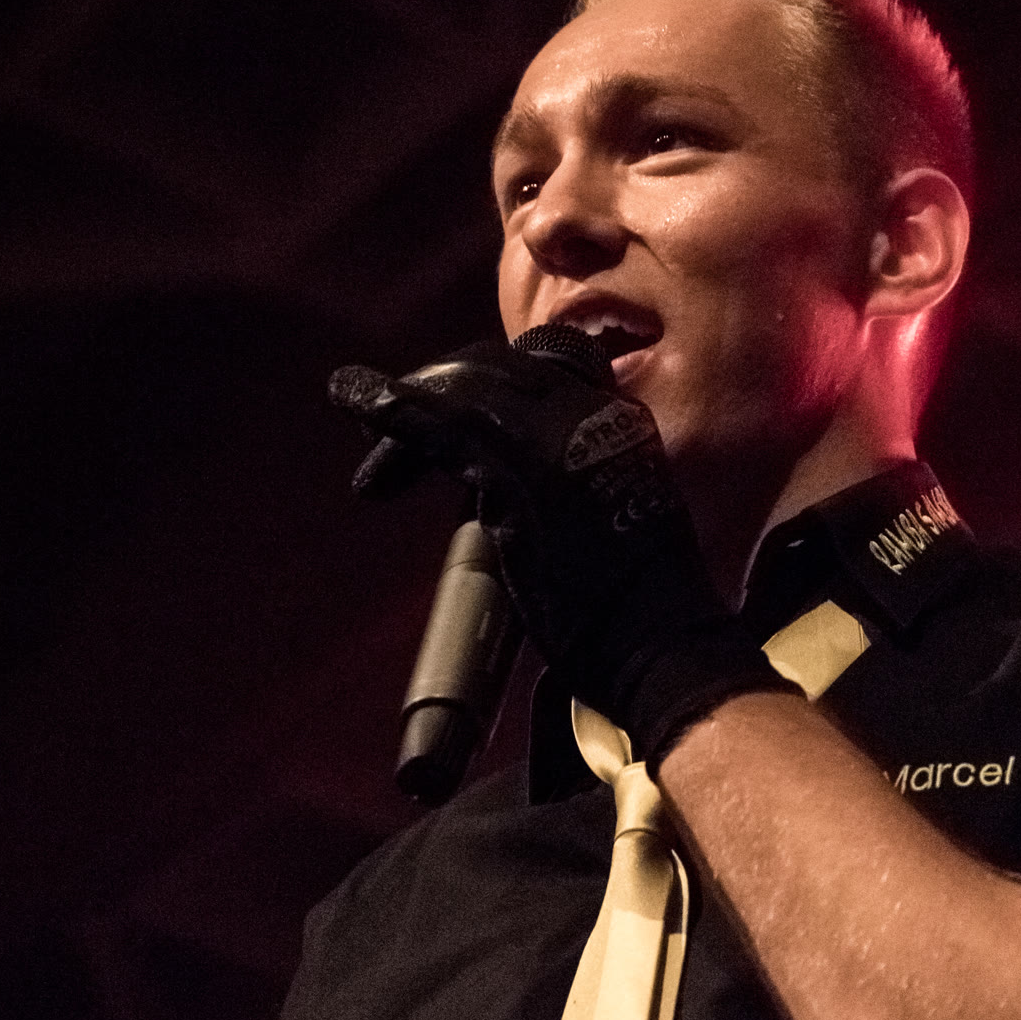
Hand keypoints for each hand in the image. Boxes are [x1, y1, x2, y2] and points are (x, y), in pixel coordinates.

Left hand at [330, 326, 788, 759]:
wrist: (662, 648)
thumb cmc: (634, 614)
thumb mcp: (604, 522)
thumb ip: (560, 488)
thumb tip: (495, 486)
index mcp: (622, 422)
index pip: (536, 372)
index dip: (475, 384)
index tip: (436, 416)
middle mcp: (599, 413)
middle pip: (498, 371)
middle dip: (435, 388)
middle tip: (380, 421)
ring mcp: (567, 436)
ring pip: (467, 391)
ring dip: (403, 403)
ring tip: (362, 420)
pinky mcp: (528, 470)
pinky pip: (445, 423)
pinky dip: (394, 409)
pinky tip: (359, 398)